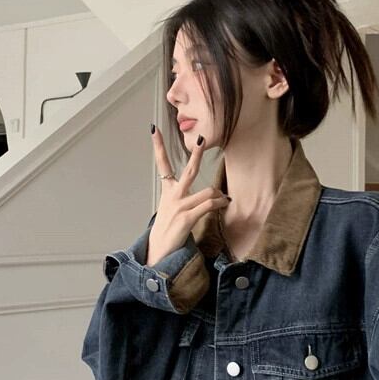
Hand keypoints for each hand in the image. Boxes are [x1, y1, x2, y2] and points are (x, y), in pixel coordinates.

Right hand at [146, 127, 228, 265]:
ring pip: (207, 191)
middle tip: (202, 139)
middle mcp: (173, 196)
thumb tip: (210, 194)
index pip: (162, 164)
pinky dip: (219, 203)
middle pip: (189, 170)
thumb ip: (186, 198)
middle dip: (196, 153)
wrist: (158, 250)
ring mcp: (180, 206)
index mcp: (167, 191)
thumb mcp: (171, 210)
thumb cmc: (167, 230)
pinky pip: (208, 205)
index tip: (154, 129)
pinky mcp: (187, 217)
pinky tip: (224, 203)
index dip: (158, 146)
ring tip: (223, 199)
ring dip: (218, 195)